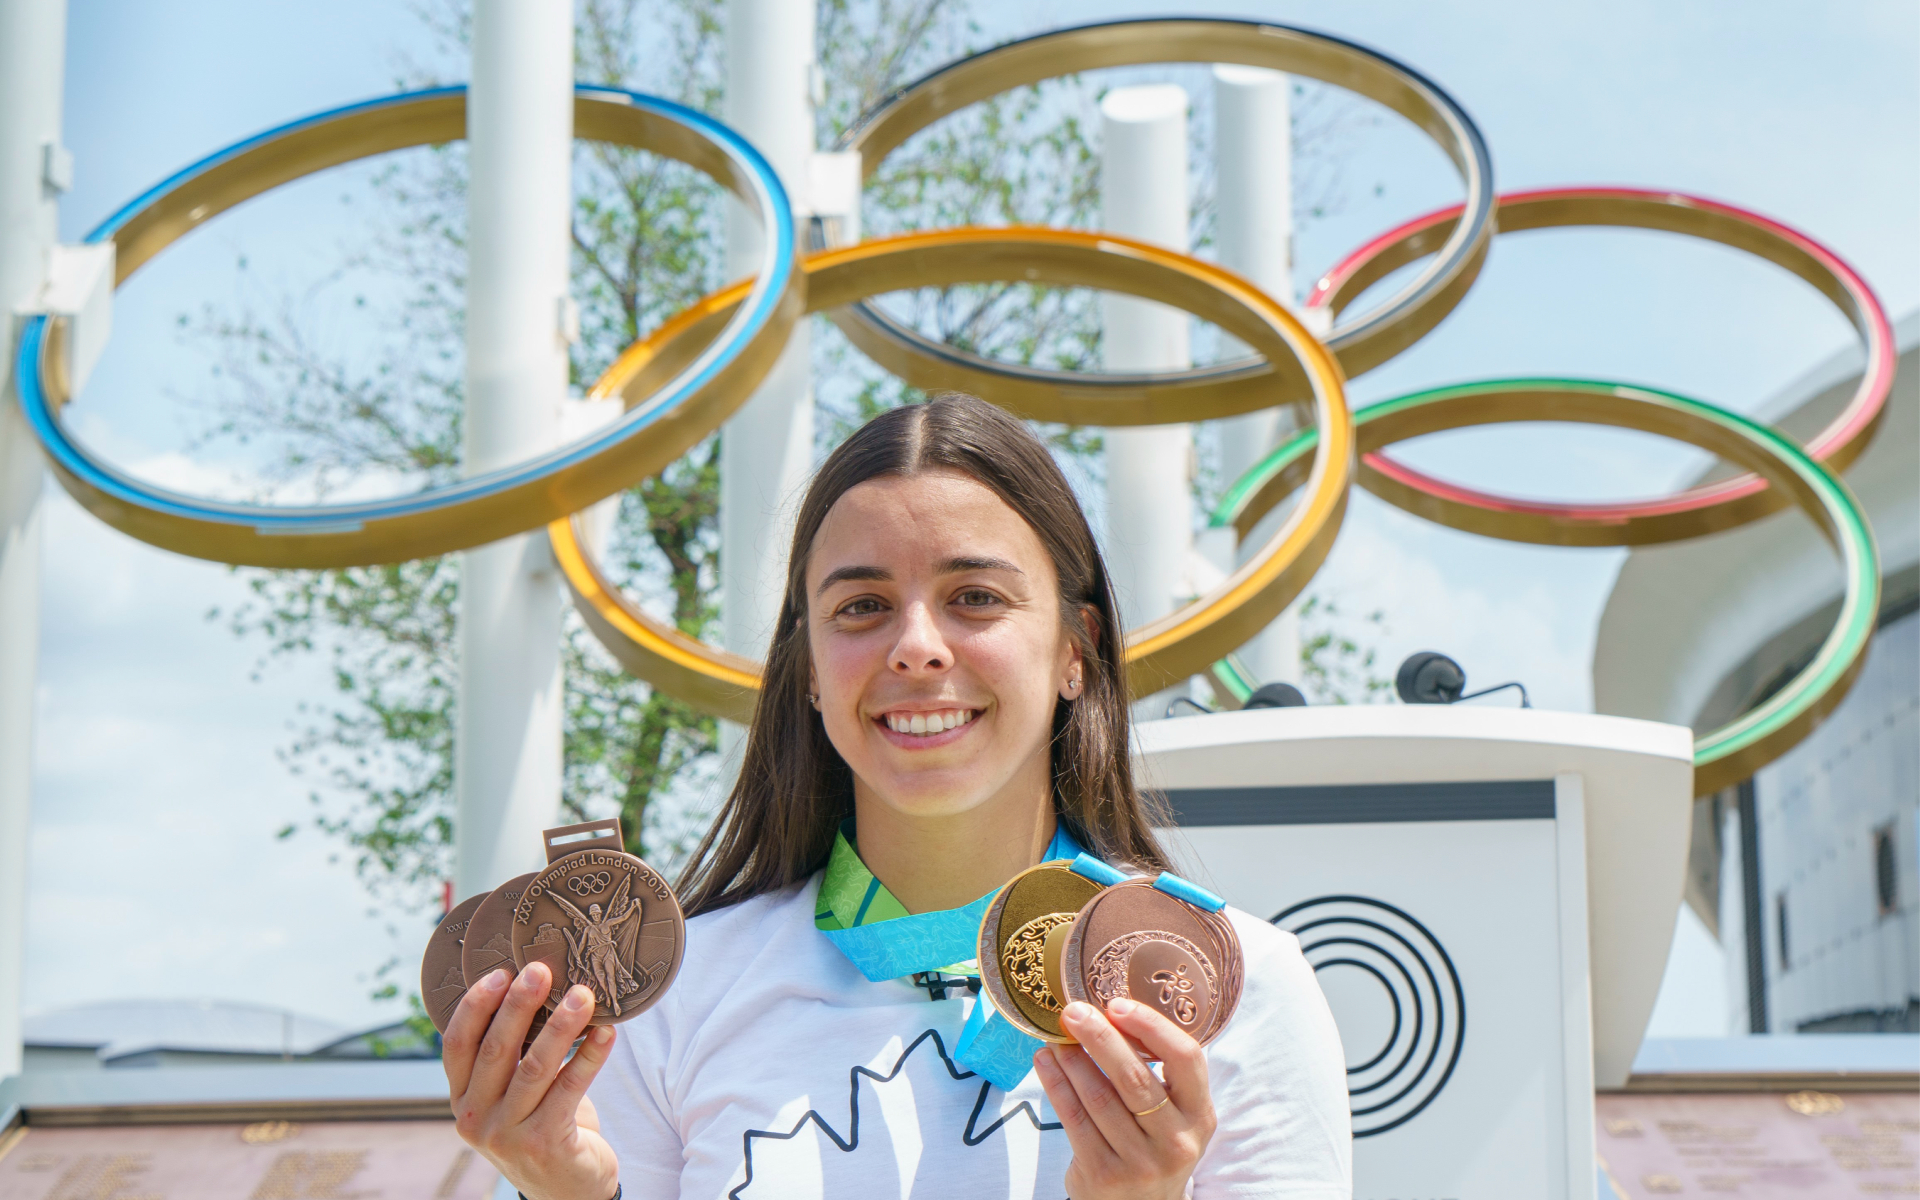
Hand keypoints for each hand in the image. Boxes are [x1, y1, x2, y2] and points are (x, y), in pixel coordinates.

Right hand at [443, 963, 620, 1199]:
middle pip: (495, 1051)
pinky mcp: (544, 1145)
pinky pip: (569, 1090)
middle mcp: (475, 1119)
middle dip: (519, 1005)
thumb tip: (536, 987)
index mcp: (461, 1099)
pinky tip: (606, 1034)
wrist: (565, 1192)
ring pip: (534, 1068)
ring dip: (562, 1026)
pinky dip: (590, 1057)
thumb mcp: (511, 1095)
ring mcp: (507, 1135)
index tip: (501, 972)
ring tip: (584, 994)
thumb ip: (511, 1056)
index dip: (475, 1006)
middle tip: (541, 970)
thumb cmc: (541, 1127)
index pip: (456, 1046)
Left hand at [1033, 998, 1215, 1199]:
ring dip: (1072, 1059)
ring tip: (1056, 1036)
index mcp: (1199, 1115)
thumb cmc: (1154, 1146)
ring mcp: (1140, 1161)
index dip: (1151, 1026)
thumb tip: (1111, 1014)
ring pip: (1099, 1096)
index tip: (1117, 1004)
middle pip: (1134, 1076)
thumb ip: (1157, 1075)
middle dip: (1099, 1037)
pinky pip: (1074, 1119)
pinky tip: (1046, 1063)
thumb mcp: (1175, 1116)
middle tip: (1074, 1011)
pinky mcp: (1104, 1174)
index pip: (1185, 1058)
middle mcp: (1176, 1140)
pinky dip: (1056, 1085)